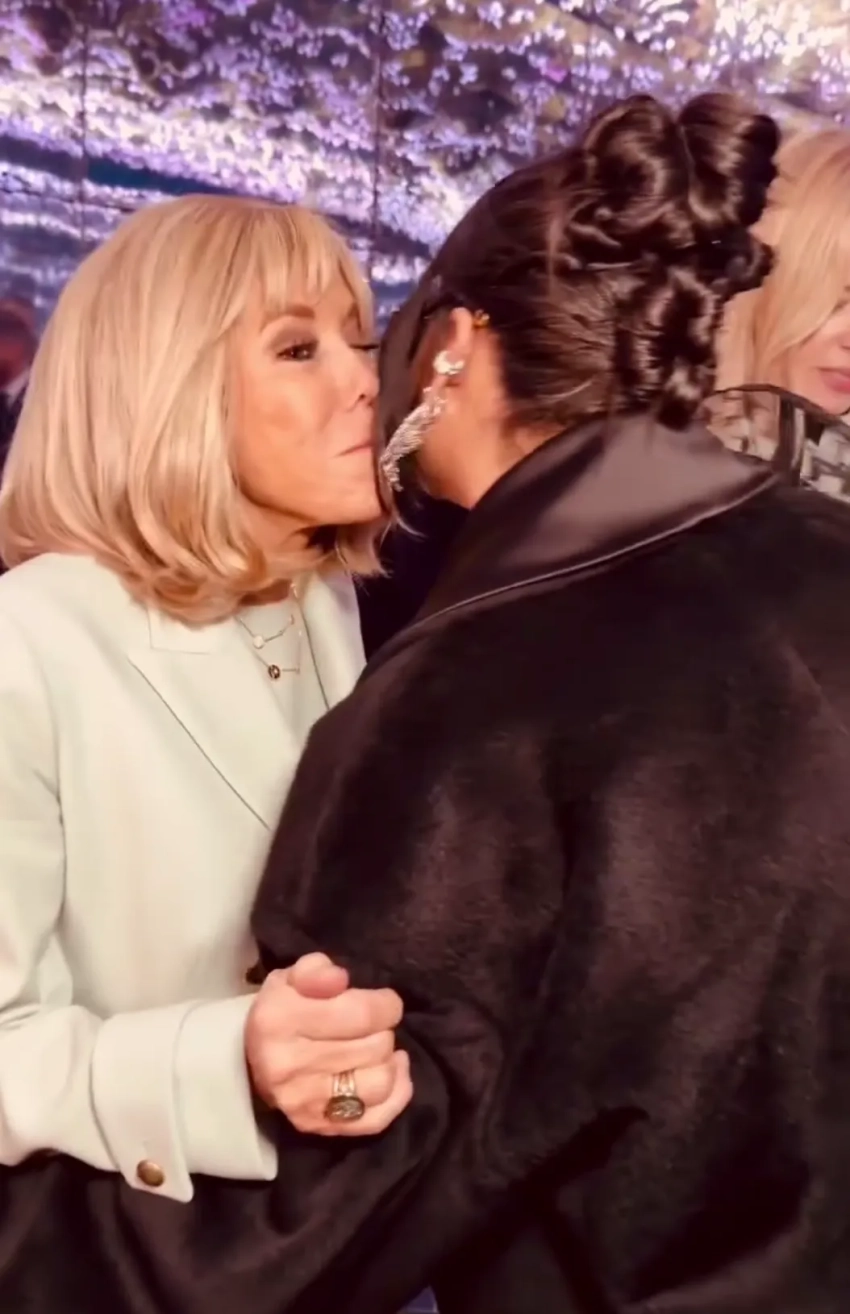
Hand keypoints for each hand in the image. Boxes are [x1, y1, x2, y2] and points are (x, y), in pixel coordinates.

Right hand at [245, 953, 411, 1135]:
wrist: (253, 1060)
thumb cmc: (282, 1010)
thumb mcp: (292, 978)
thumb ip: (316, 970)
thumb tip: (339, 979)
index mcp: (280, 1020)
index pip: (361, 1014)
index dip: (385, 1004)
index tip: (384, 1001)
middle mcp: (290, 1066)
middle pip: (375, 1047)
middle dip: (384, 1030)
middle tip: (374, 1024)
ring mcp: (305, 1103)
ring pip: (380, 1083)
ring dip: (388, 1061)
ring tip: (377, 1048)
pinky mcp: (320, 1128)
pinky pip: (376, 1119)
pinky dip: (396, 1094)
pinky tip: (391, 1071)